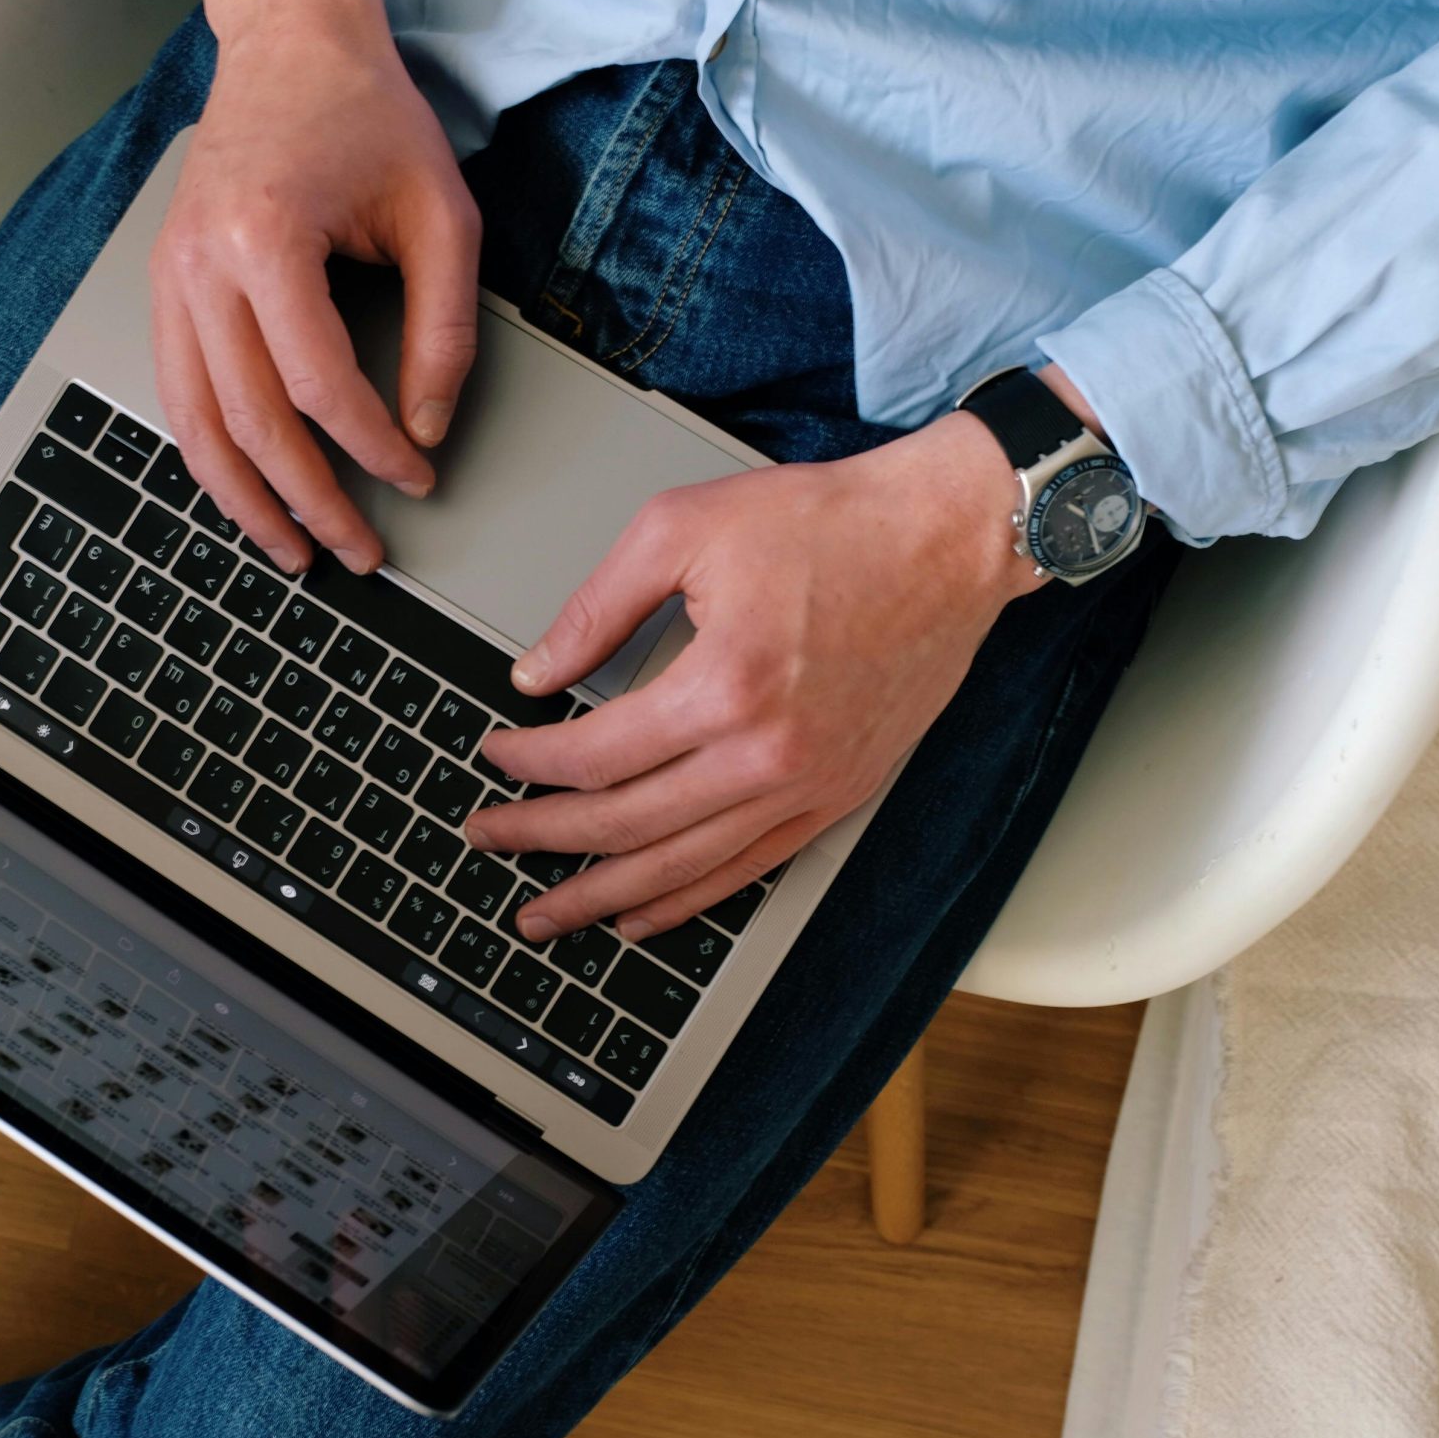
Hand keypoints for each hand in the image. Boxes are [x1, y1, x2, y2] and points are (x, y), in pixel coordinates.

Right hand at [151, 0, 479, 574]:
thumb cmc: (366, 116)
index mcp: (265, 238)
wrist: (292, 46)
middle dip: (310, 501)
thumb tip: (427, 428)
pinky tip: (252, 493)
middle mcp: (199, 264)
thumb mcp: (441, 215)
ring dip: (245, 502)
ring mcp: (169, 277)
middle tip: (361, 551)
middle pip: (249, 420)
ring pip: (195, 424)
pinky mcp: (165, 287)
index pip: (317, 384)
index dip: (371, 447)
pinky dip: (214, 455)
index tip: (416, 479)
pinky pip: (179, 394)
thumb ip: (443, 330)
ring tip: (294, 553)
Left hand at [466, 411, 1045, 939]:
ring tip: (547, 914)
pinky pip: (748, 870)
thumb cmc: (833, 523)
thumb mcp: (688, 528)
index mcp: (724, 686)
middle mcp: (767, 754)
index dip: (531, 765)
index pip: (596, 755)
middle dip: (542, 838)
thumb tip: (537, 670)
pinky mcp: (840, 795)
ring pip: (683, 868)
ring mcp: (809, 785)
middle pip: (626, 824)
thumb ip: (599, 605)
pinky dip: (687, 900)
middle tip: (488, 838)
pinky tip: (642, 914)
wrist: (950, 539)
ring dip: (604, 896)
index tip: (494, 758)